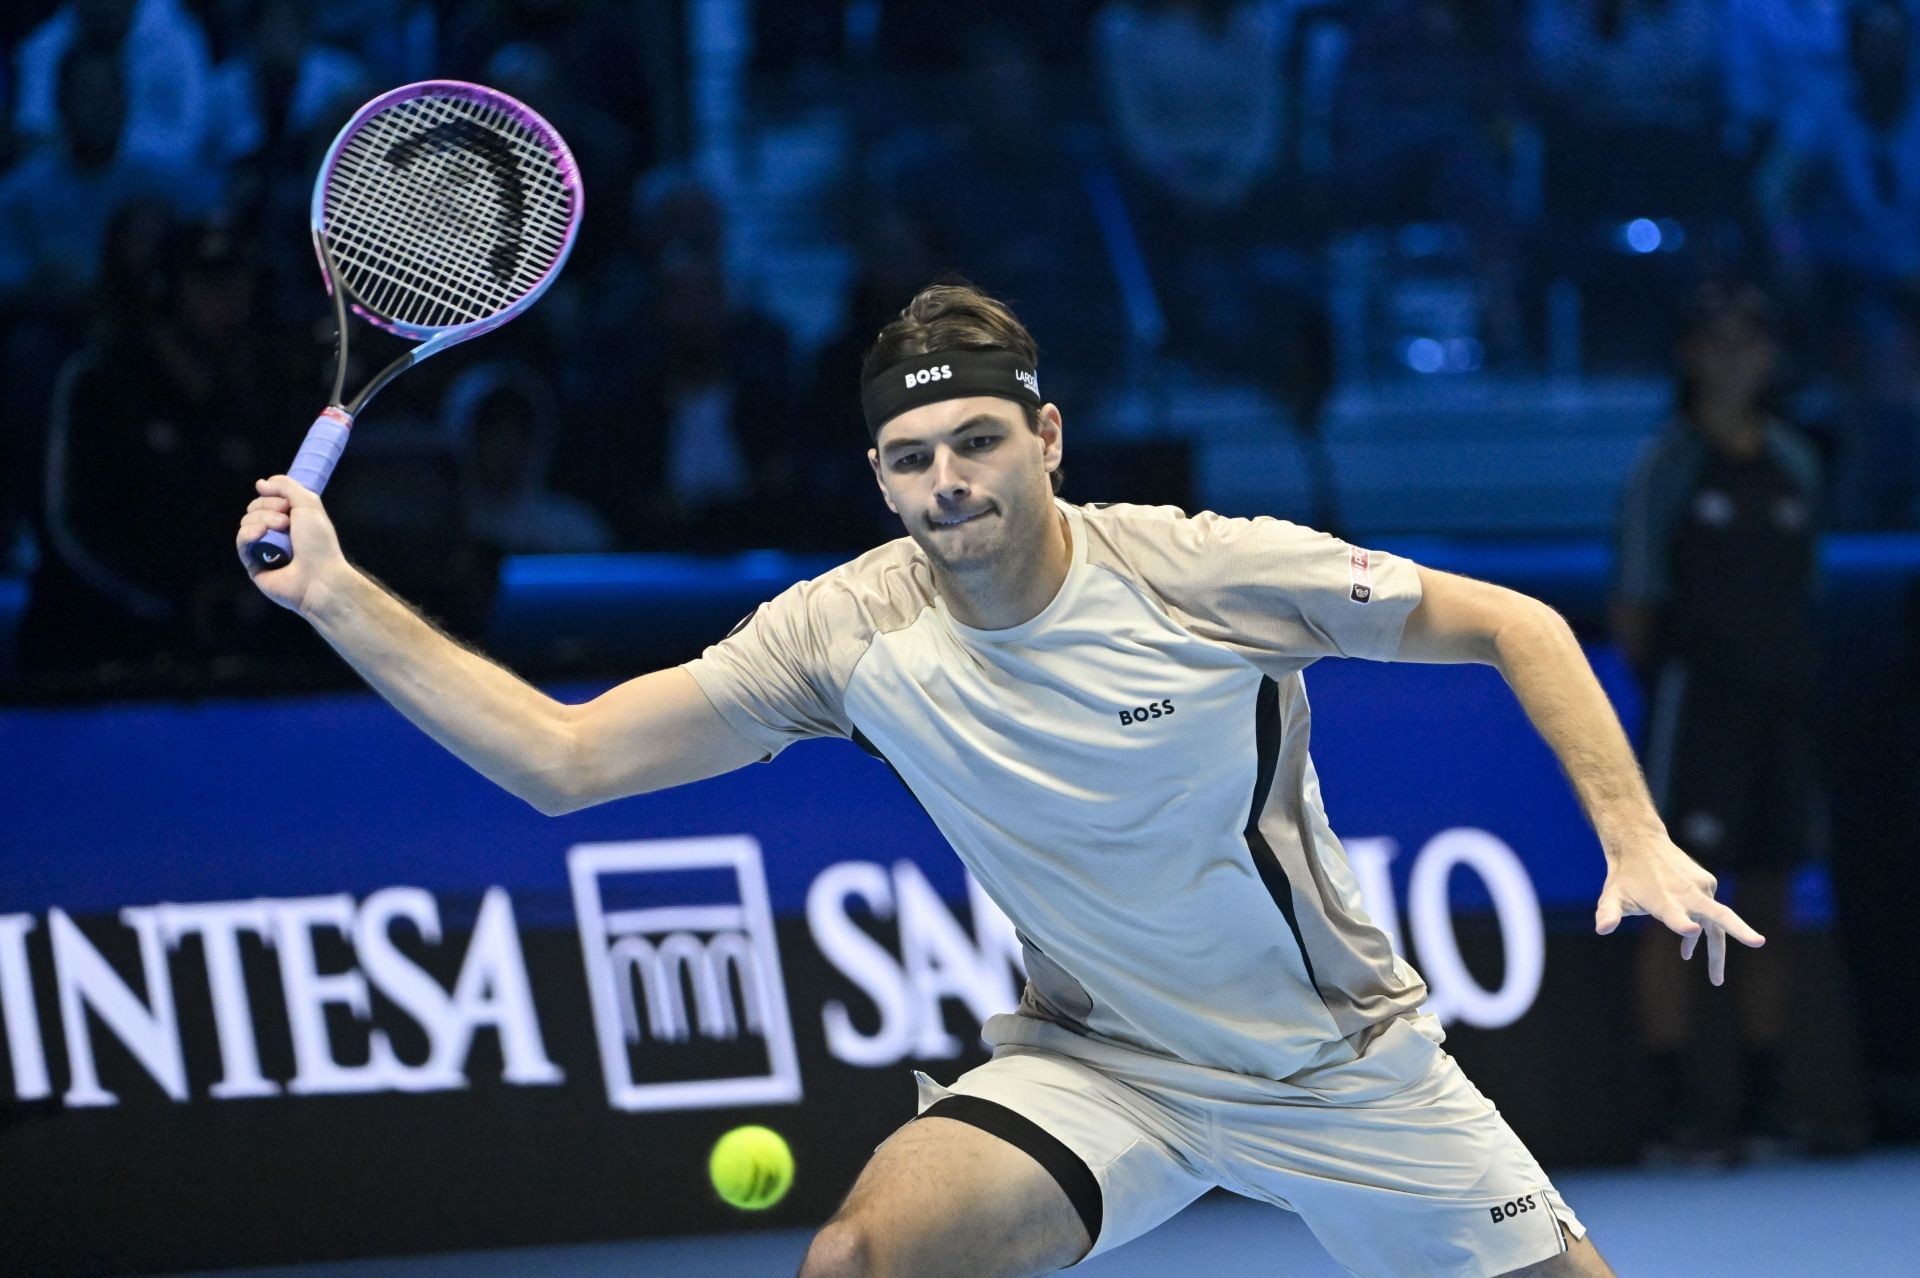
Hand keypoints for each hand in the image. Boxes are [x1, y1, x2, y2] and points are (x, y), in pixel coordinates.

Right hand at [235, 475, 347, 614]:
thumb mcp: (308, 504)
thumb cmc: (319, 543)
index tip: (287, 503)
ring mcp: (264, 549)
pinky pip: (241, 542)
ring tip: (281, 529)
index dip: (273, 496)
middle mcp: (276, 533)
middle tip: (287, 520)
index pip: (268, 498)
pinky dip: (248, 534)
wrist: (319, 576)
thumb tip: (260, 483)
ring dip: (262, 520)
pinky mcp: (254, 564)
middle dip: (267, 508)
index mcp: (291, 520)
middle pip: (254, 508)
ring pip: (246, 522)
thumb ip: (286, 486)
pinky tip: (260, 533)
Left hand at [1594, 834, 1764, 984]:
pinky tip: (1687, 952)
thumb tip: (1601, 929)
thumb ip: (1608, 913)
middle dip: (1739, 929)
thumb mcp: (1611, 896)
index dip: (1683, 926)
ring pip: (1718, 924)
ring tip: (1716, 980)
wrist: (1641, 844)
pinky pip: (1708, 915)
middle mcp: (1687, 893)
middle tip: (1758, 942)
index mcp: (1664, 899)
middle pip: (1719, 914)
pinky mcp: (1708, 885)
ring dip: (1717, 953)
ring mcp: (1702, 888)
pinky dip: (1700, 933)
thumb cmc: (1625, 876)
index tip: (1692, 932)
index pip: (1675, 915)